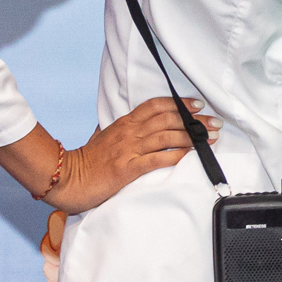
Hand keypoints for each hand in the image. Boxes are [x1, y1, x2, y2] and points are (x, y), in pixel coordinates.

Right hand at [0, 97, 219, 213]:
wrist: (67, 178)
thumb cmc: (85, 162)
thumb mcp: (101, 137)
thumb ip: (117, 130)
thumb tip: (128, 123)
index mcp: (124, 123)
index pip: (155, 105)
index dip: (179, 103)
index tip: (197, 105)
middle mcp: (129, 132)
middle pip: (168, 119)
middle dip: (194, 120)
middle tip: (214, 122)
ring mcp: (129, 150)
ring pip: (167, 136)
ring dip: (192, 136)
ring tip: (210, 138)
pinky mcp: (128, 168)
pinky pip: (158, 159)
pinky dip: (177, 156)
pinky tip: (191, 155)